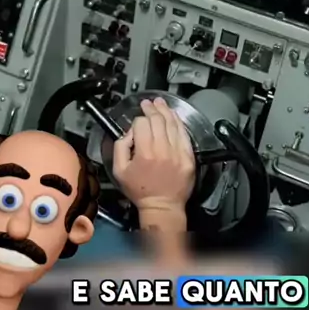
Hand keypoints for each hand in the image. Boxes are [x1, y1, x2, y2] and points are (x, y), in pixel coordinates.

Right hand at [113, 97, 195, 222]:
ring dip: (165, 111)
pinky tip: (173, 115)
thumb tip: (129, 133)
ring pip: (172, 124)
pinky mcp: (189, 157)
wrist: (162, 206)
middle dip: (151, 109)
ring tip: (159, 103)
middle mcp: (163, 150)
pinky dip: (178, 122)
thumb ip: (120, 147)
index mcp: (145, 153)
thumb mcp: (119, 171)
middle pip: (158, 120)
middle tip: (147, 104)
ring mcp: (178, 153)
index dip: (137, 120)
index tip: (136, 122)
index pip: (141, 124)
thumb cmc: (140, 191)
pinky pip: (184, 134)